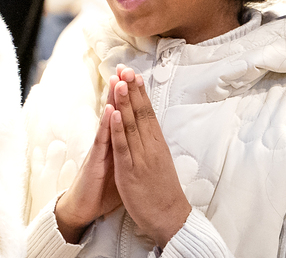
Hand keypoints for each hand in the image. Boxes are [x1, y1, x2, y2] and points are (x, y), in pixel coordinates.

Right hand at [54, 73, 121, 242]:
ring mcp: (100, 150)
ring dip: (113, 100)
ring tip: (117, 80)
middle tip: (125, 68)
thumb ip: (129, 153)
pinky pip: (102, 140)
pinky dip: (106, 124)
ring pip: (108, 121)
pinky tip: (109, 110)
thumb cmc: (103, 189)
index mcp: (118, 143)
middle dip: (121, 90)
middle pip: (116, 112)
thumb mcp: (122, 169)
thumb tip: (141, 145)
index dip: (132, 97)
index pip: (125, 116)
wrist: (84, 208)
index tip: (137, 78)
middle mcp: (108, 142)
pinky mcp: (95, 161)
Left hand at [110, 66, 191, 248]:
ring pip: (131, 125)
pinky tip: (114, 113)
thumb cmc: (162, 190)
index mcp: (157, 143)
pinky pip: (123, 147)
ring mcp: (140, 158)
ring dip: (124, 102)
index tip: (132, 72)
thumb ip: (152, 142)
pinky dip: (118, 129)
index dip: (139, 92)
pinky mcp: (130, 171)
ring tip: (119, 81)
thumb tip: (147, 124)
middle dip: (131, 89)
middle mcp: (150, 146)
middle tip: (125, 68)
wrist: (171, 219)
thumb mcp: (159, 160)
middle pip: (140, 113)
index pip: (147, 112)